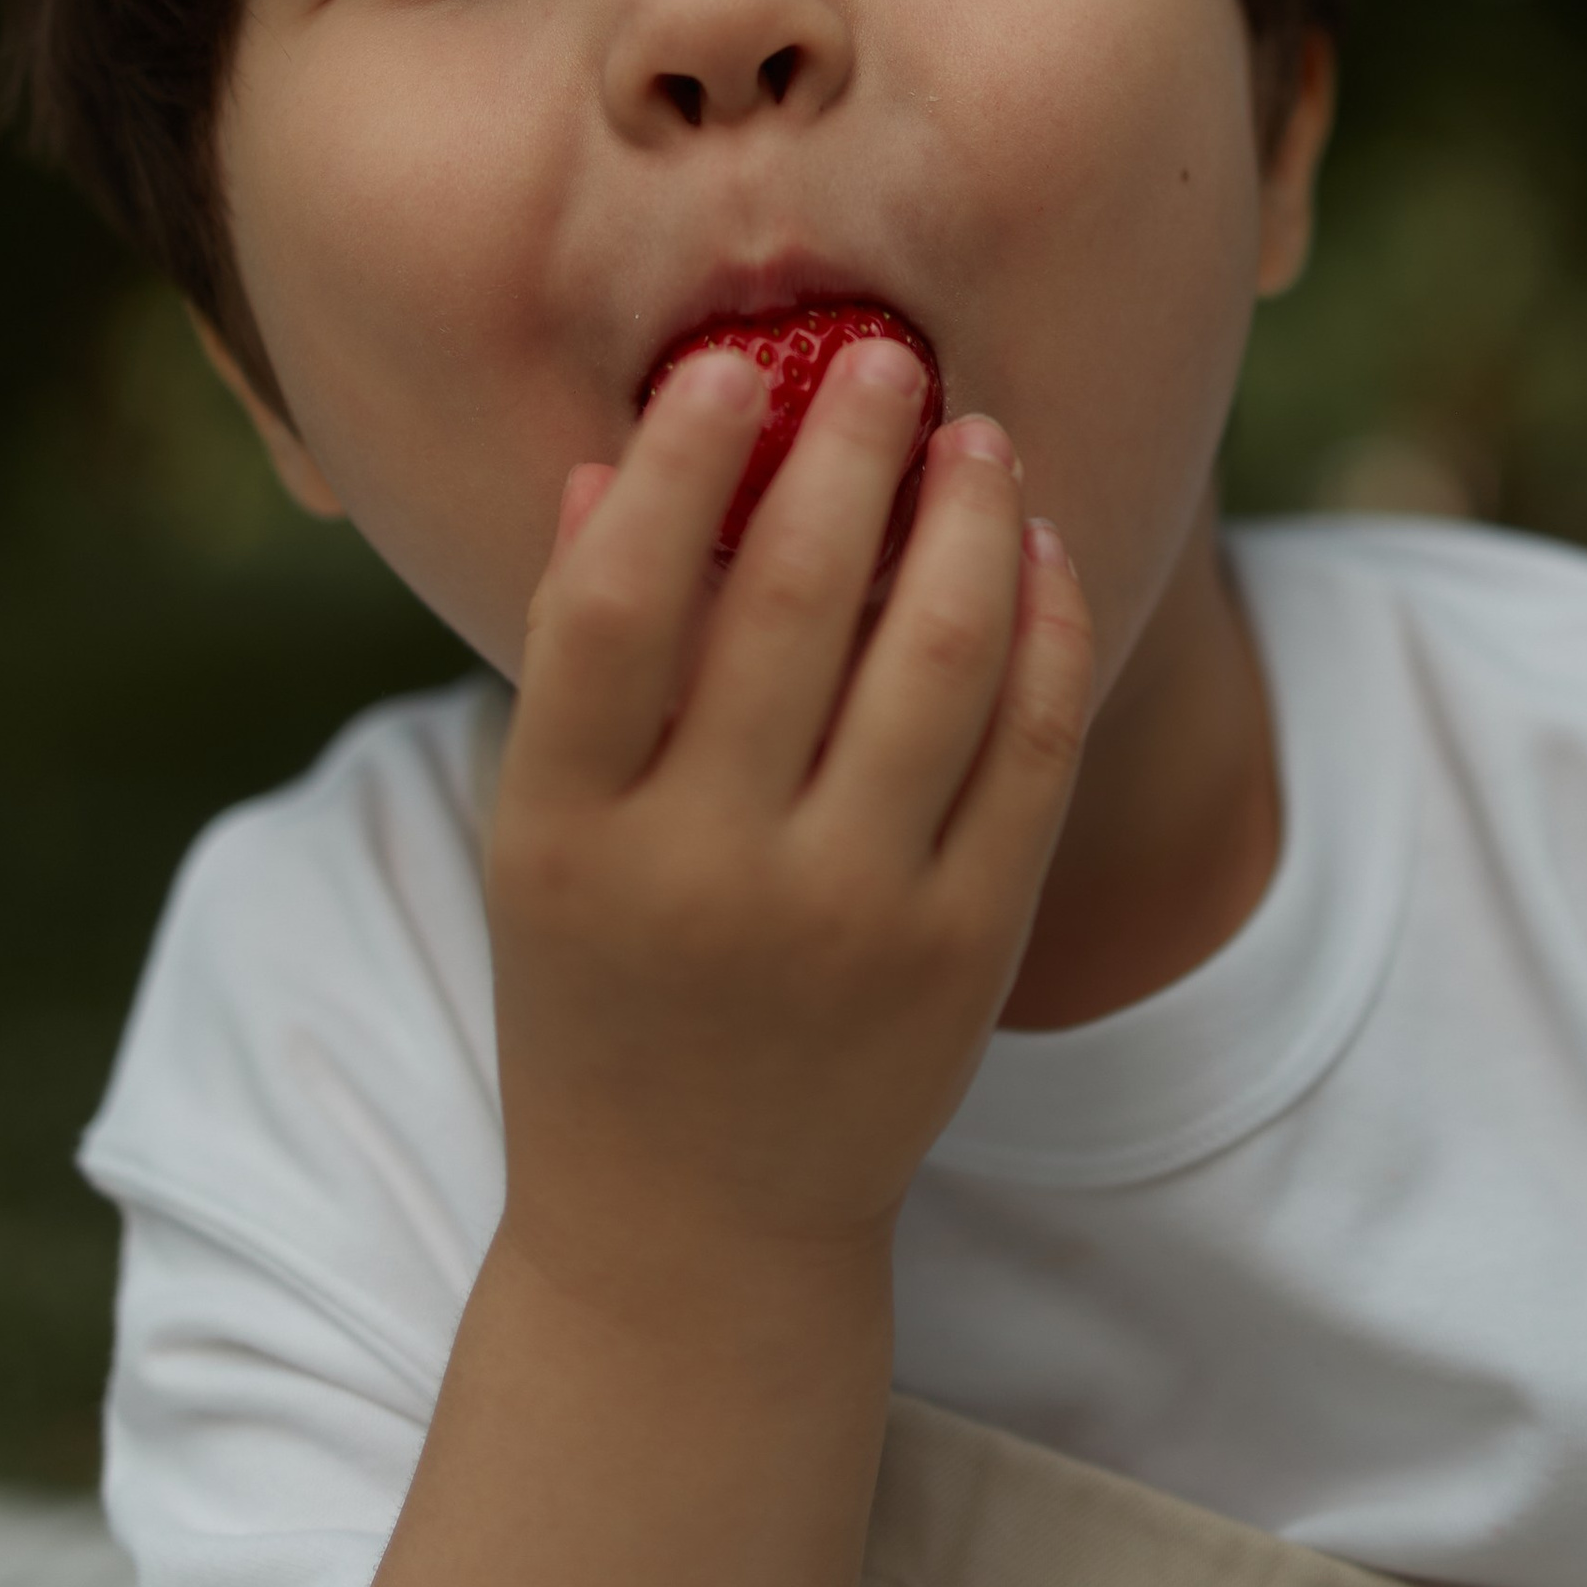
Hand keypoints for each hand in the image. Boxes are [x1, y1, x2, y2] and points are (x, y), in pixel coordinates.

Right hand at [487, 337, 1092, 1313]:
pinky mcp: (964, 950)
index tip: (730, 366)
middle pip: (785, 607)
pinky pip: (1028, 750)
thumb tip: (628, 463)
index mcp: (564, 837)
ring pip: (931, 658)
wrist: (695, 1229)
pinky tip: (1037, 551)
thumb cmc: (606, 995)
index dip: (680, 469)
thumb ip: (583, 669)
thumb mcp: (543, 848)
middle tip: (884, 357)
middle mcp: (703, 873)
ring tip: (976, 436)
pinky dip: (1042, 630)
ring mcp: (846, 916)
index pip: (615, 610)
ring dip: (965, 519)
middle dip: (845, 454)